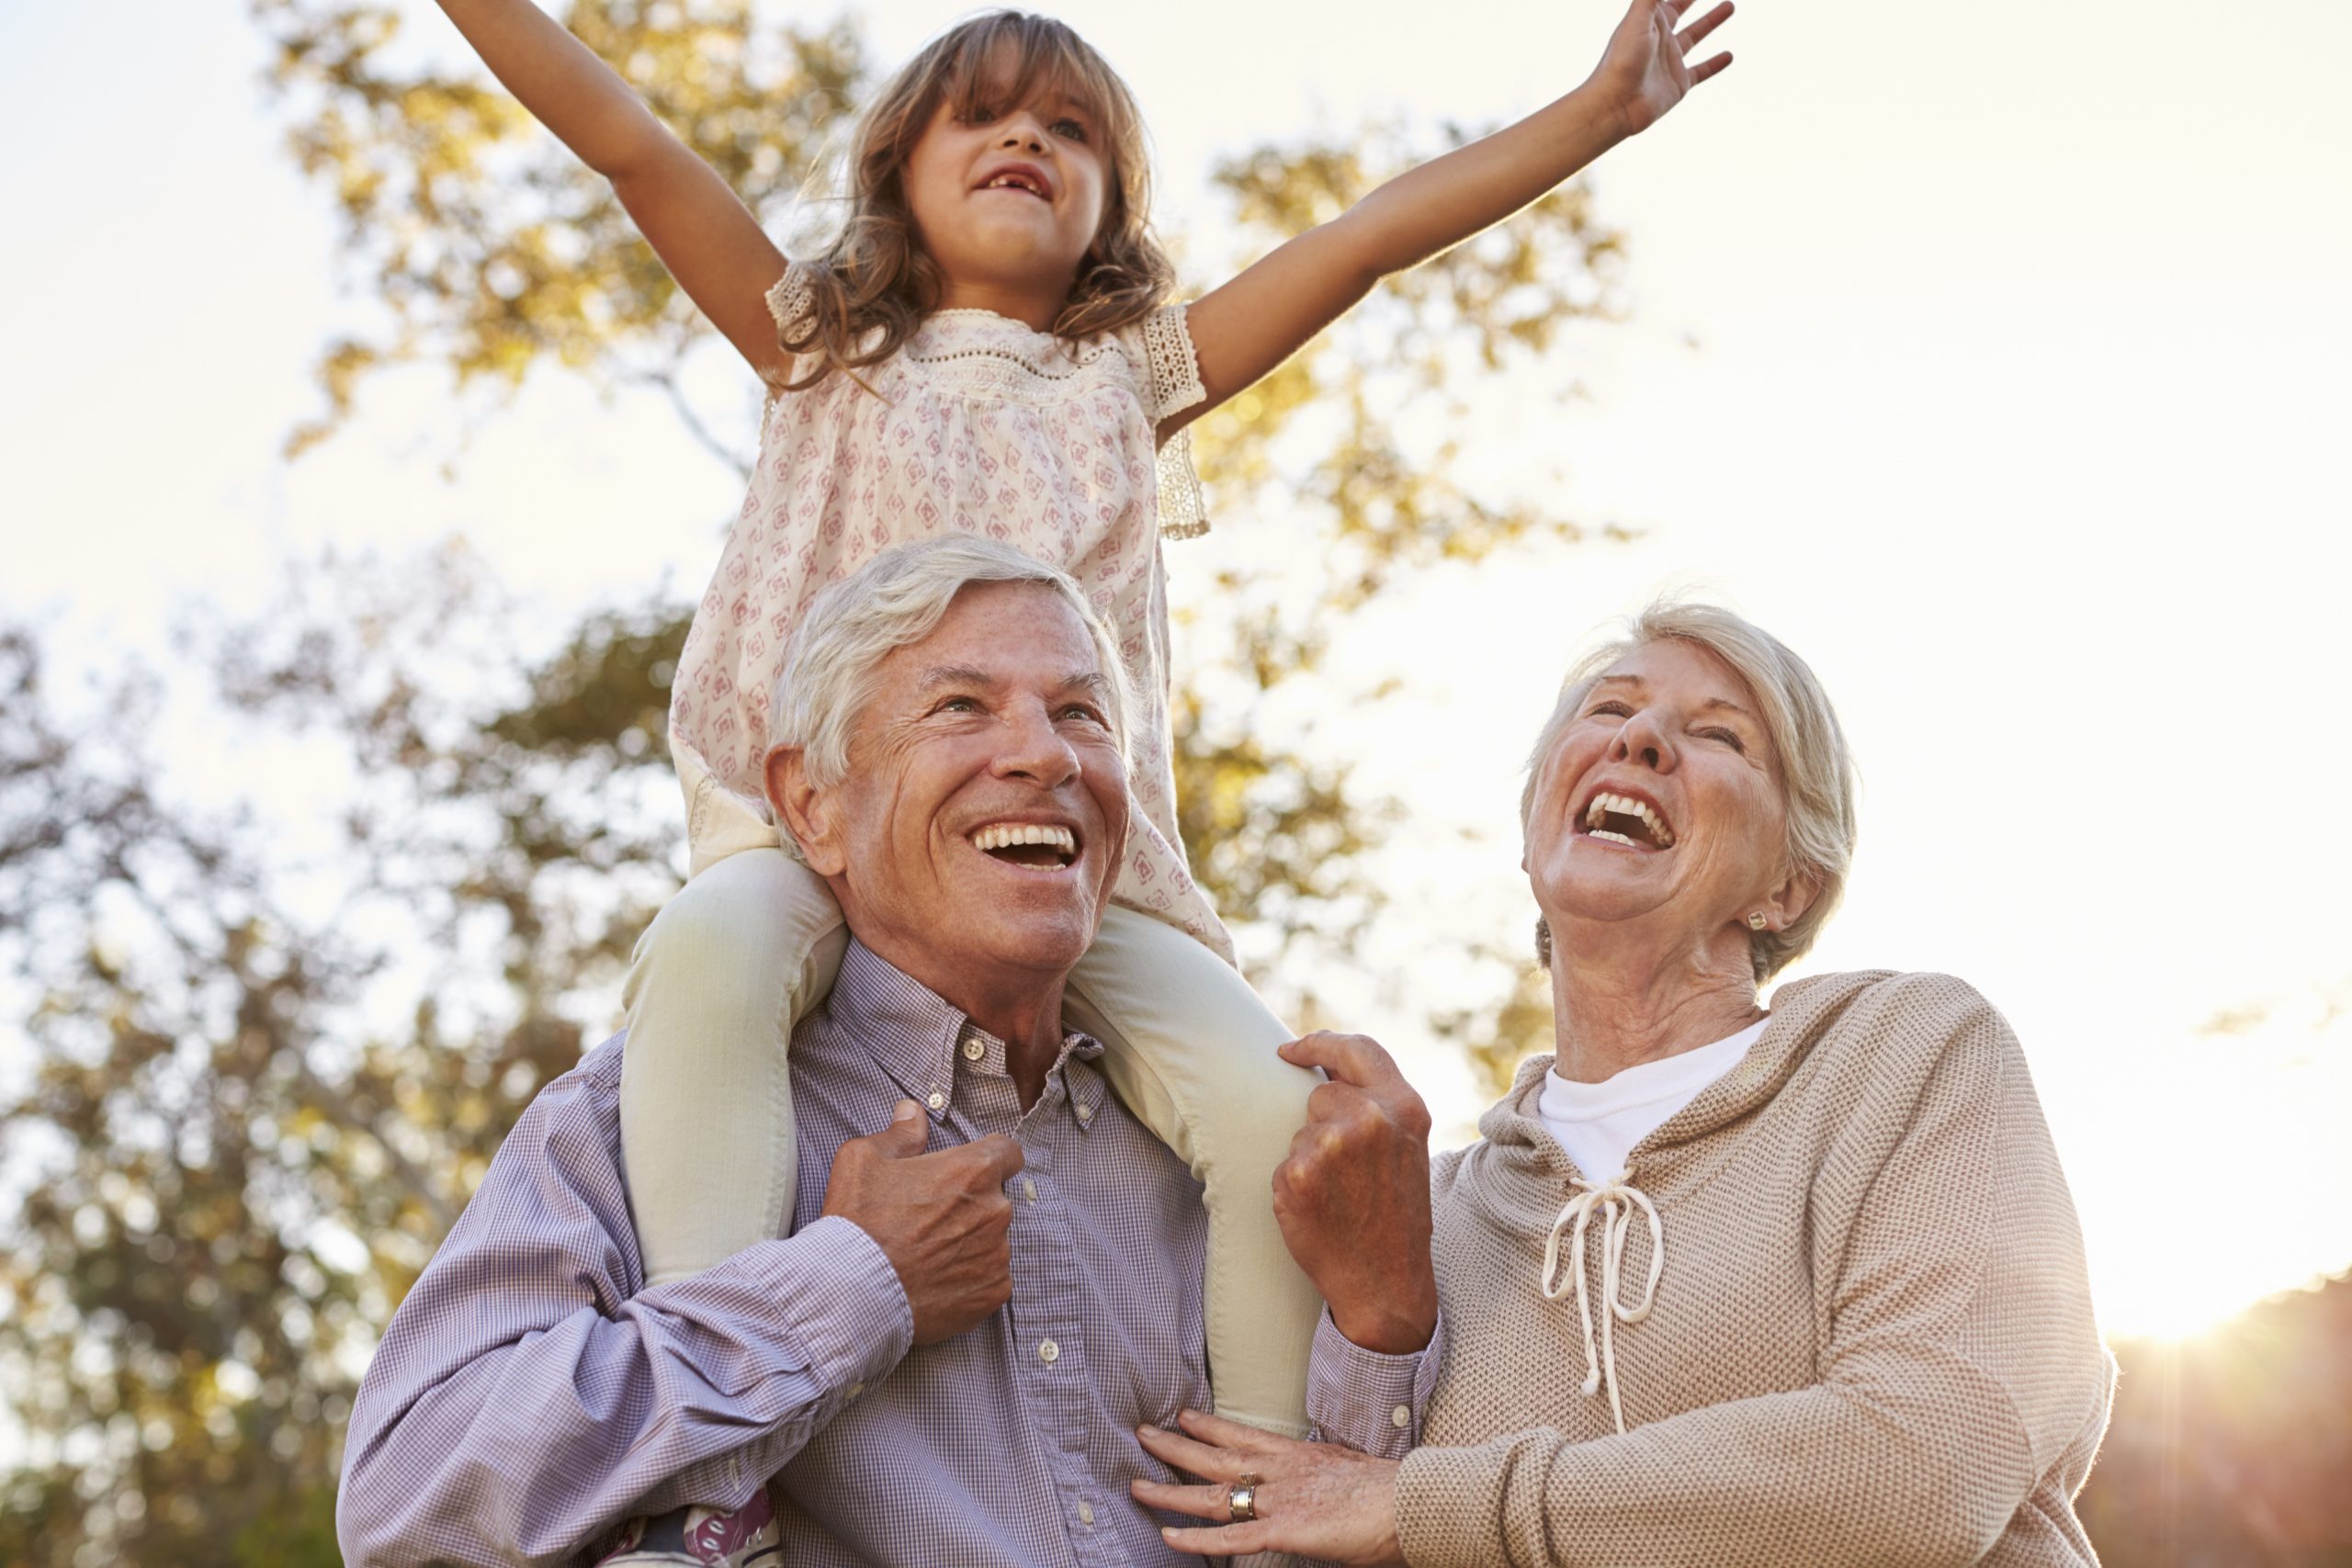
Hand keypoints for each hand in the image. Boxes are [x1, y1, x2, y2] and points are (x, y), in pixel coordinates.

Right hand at [820, 1100, 1021, 1343]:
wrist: (852, 1293)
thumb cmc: (857, 1223)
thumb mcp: (863, 1160)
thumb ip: (899, 1133)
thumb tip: (912, 1112)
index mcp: (972, 1171)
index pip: (1008, 1152)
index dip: (990, 1158)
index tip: (969, 1172)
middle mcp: (995, 1210)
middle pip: (996, 1198)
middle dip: (971, 1205)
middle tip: (931, 1220)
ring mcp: (997, 1254)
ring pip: (993, 1240)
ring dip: (971, 1242)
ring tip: (929, 1255)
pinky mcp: (994, 1292)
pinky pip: (991, 1278)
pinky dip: (970, 1279)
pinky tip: (937, 1281)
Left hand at [1132, 1409, 1405, 1564]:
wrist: (1412, 1502)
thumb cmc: (1392, 1494)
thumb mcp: (1349, 1473)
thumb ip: (1323, 1479)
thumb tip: (1318, 1486)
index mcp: (1300, 1455)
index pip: (1244, 1435)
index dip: (1211, 1426)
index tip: (1184, 1415)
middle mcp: (1282, 1472)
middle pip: (1217, 1457)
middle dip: (1177, 1446)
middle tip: (1142, 1432)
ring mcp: (1279, 1500)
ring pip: (1212, 1495)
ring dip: (1171, 1490)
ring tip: (1137, 1484)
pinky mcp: (1284, 1532)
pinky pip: (1230, 1539)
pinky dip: (1196, 1540)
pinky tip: (1168, 1537)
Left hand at [1272, 1033, 1435, 1353]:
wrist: (1387, 1283)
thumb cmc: (1396, 1216)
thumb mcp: (1407, 1149)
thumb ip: (1379, 1106)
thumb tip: (1325, 1073)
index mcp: (1403, 1106)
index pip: (1356, 1049)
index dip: (1320, 1043)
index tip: (1292, 1050)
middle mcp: (1368, 1118)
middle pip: (1320, 1094)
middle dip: (1324, 1123)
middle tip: (1346, 1170)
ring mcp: (1329, 1145)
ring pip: (1301, 1131)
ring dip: (1310, 1156)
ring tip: (1340, 1195)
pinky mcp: (1295, 1174)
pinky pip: (1283, 1163)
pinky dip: (1294, 1185)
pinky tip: (1320, 1210)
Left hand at [1586, 0, 1736, 139]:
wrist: (1615, 105)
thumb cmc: (1620, 61)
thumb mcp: (1638, 18)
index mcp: (1649, 19)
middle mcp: (1660, 37)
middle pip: (1682, 8)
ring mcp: (1670, 60)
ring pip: (1696, 35)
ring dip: (1712, 21)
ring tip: (1730, 6)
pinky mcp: (1679, 83)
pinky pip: (1702, 70)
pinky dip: (1716, 63)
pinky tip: (1730, 55)